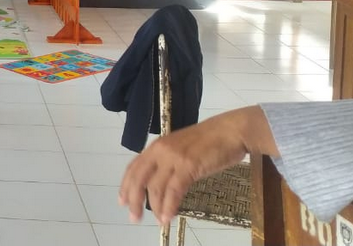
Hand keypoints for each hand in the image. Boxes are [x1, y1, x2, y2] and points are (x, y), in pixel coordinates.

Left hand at [119, 106, 274, 225]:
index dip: (126, 185)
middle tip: (134, 217)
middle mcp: (160, 150)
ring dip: (155, 207)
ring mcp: (173, 157)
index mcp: (157, 146)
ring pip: (155, 186)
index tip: (122, 201)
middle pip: (139, 178)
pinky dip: (169, 206)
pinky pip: (174, 190)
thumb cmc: (211, 140)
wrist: (230, 131)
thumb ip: (169, 162)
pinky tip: (168, 217)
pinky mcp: (188, 165)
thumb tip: (161, 184)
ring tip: (158, 221)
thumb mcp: (181, 149)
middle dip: (134, 200)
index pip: (134, 167)